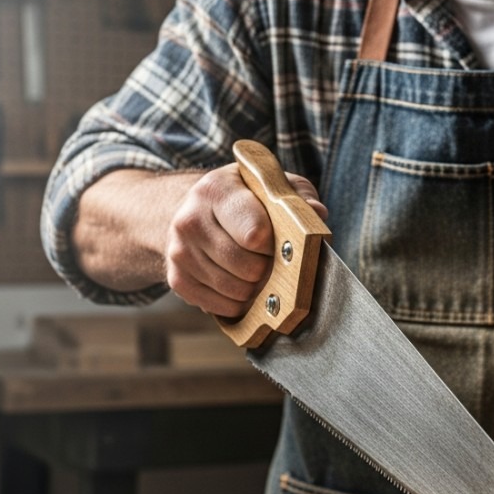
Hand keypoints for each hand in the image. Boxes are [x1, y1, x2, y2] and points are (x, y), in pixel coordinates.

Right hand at [166, 164, 326, 316]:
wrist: (195, 212)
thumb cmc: (245, 200)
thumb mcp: (273, 187)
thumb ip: (299, 196)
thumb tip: (317, 214)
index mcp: (216, 189)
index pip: (255, 234)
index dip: (275, 245)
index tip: (279, 241)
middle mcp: (190, 218)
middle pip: (247, 267)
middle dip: (267, 268)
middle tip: (270, 258)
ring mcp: (179, 250)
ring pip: (235, 290)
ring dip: (254, 288)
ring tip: (256, 270)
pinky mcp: (176, 279)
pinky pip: (221, 306)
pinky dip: (238, 302)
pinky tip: (239, 282)